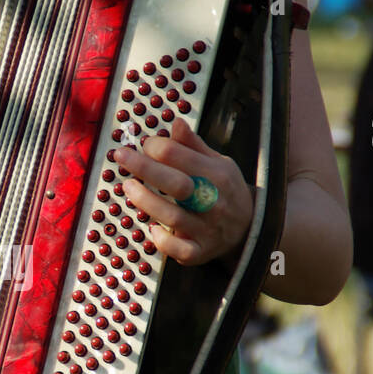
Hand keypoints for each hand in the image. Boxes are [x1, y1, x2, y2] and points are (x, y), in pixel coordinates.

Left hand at [116, 118, 252, 266]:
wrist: (250, 228)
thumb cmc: (226, 190)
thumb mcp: (219, 162)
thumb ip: (193, 145)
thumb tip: (176, 122)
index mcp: (218, 174)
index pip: (181, 155)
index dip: (156, 146)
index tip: (144, 144)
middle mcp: (214, 201)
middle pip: (176, 184)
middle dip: (145, 168)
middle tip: (121, 157)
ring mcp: (208, 229)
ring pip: (173, 216)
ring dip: (146, 201)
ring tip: (128, 188)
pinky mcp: (201, 251)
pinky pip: (180, 250)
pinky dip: (162, 240)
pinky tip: (151, 228)